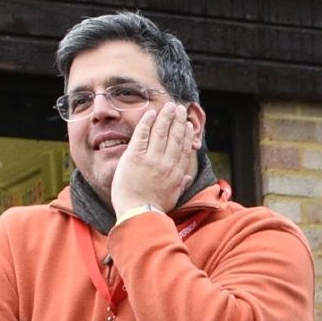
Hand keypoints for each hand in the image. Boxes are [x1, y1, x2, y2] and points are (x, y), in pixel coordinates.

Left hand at [109, 101, 200, 217]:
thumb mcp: (172, 198)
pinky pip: (142, 134)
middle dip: (177, 121)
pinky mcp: (135, 156)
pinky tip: (151, 112)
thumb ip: (180, 185)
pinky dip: (147, 122)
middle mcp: (166, 164)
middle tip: (179, 109)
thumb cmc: (153, 209)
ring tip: (169, 106)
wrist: (138, 214)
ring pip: (161, 132)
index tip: (187, 125)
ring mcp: (151, 159)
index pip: (183, 149)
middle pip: (174, 137)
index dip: (186, 134)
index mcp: (176, 174)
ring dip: (165, 117)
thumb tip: (186, 178)